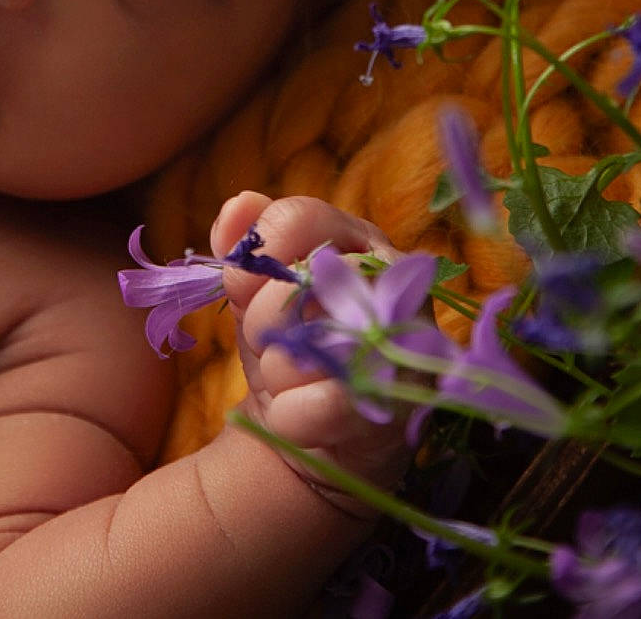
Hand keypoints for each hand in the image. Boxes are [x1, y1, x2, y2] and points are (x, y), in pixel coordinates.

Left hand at [210, 192, 418, 503]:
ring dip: (276, 373)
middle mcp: (392, 280)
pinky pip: (316, 406)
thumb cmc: (297, 348)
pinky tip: (301, 418)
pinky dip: (290, 418)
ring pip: (304, 346)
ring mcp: (402, 341)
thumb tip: (238, 208)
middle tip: (273, 344)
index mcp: (357, 240)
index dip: (257, 255)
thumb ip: (247, 250)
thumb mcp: (260, 294)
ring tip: (296, 381)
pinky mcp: (398, 402)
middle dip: (261, 320)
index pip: (297, 217)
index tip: (242, 288)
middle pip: (298, 278)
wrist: (325, 431)